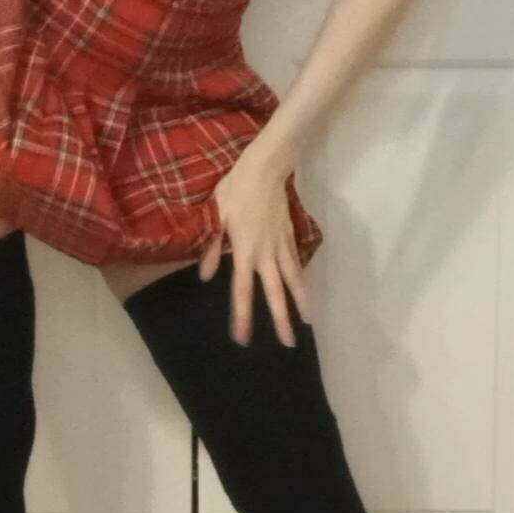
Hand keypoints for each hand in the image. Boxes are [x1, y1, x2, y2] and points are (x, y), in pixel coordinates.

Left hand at [198, 144, 312, 346]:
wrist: (265, 169)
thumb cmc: (235, 190)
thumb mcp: (216, 216)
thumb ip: (212, 247)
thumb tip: (205, 276)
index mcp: (244, 251)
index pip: (242, 291)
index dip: (243, 316)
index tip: (243, 339)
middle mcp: (266, 254)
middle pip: (274, 293)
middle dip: (281, 320)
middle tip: (288, 344)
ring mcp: (281, 246)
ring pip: (292, 281)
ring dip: (300, 303)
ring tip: (307, 323)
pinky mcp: (289, 237)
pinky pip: (296, 264)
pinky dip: (301, 280)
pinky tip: (303, 291)